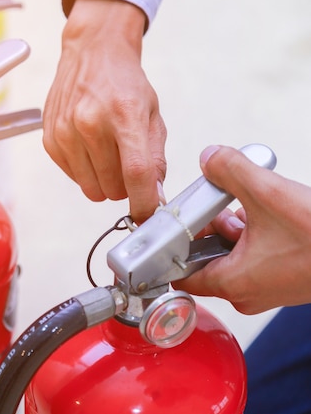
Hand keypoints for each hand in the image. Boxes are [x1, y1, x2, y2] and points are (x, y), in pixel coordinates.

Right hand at [43, 0, 166, 221]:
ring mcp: (65, 133)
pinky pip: (74, 178)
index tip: (148, 216)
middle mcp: (90, 123)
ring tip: (108, 154)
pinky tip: (90, 148)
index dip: (144, 202)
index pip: (136, 173)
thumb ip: (155, 157)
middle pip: (113, 186)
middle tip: (127, 165)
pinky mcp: (50, 141)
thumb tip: (154, 196)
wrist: (91, 54)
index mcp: (123, 114)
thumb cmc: (124, 83)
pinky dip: (86, 171)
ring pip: (91, 188)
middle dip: (125, 187)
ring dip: (104, 181)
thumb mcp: (152, 113)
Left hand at [173, 145, 310, 313]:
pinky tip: (263, 211)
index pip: (180, 276)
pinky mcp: (282, 278)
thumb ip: (231, 172)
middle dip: (204, 228)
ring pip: (229, 254)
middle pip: (203, 259)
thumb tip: (209, 158)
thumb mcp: (269, 195)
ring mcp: (266, 287)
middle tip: (210, 203)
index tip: (168, 227)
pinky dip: (250, 233)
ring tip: (241, 202)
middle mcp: (246, 292)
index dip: (168, 250)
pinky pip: (251, 255)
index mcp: (233, 283)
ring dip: (229, 228)